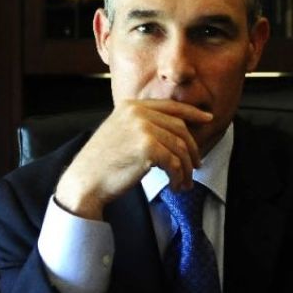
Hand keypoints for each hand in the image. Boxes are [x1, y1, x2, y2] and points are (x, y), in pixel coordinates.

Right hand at [54, 99, 212, 219]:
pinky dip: (178, 177)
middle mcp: (138, 112)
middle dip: (192, 149)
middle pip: (179, 128)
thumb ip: (142, 125)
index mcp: (131, 106)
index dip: (192, 113)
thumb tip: (173, 134)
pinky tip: (174, 186)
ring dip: (185, 169)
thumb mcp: (119, 132)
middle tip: (196, 166)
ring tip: (184, 182)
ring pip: (179, 148)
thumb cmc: (101, 163)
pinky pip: (174, 163)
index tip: (207, 119)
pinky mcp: (147, 147)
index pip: (170, 106)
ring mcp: (142, 128)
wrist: (85, 180)